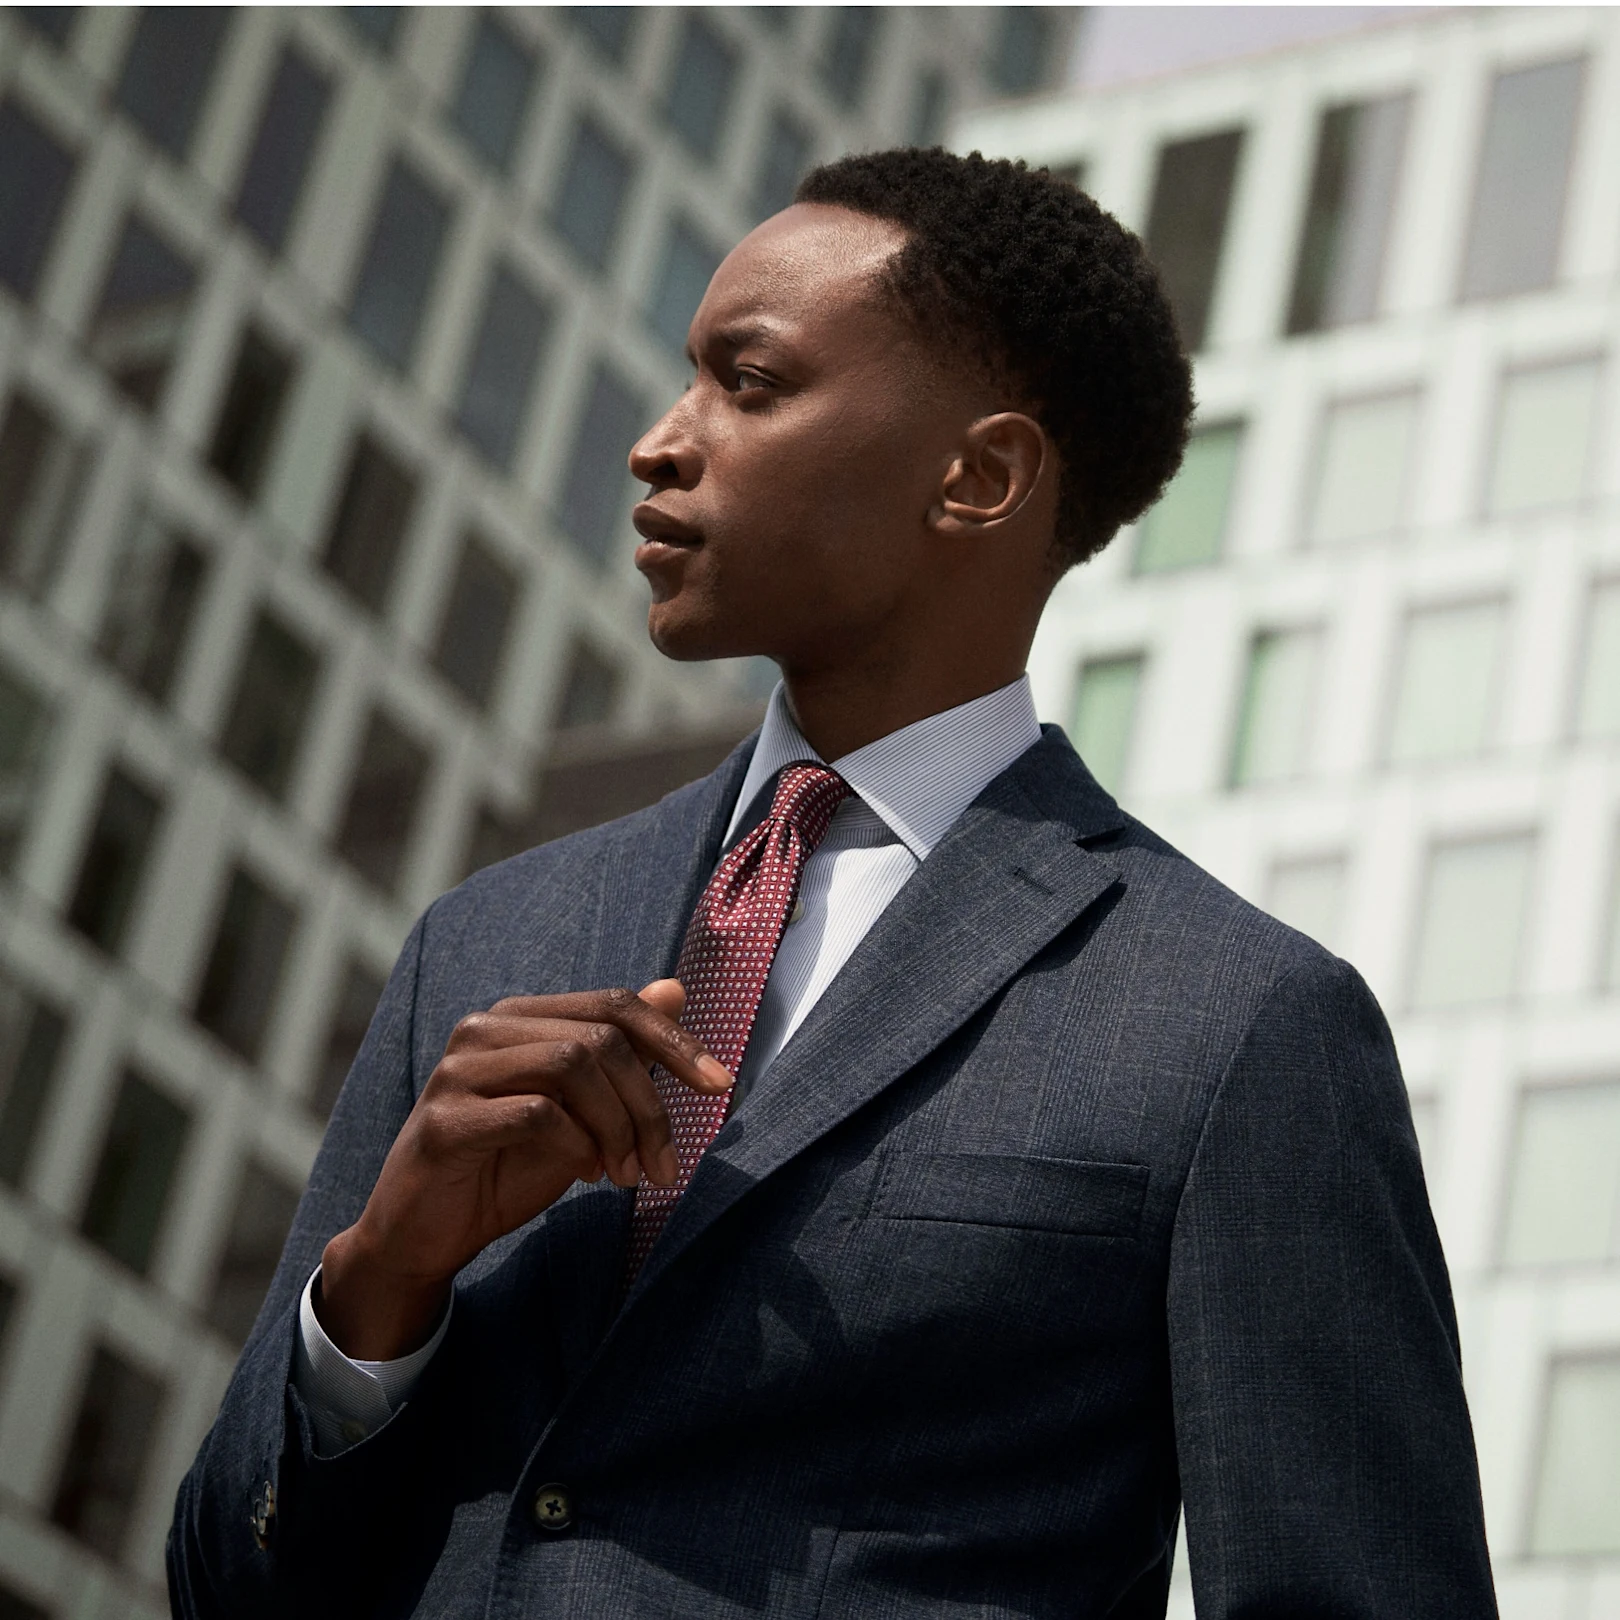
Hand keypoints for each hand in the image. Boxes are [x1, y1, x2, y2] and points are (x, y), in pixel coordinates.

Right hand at [316, 980, 729, 1359]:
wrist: (425, 1237)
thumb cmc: (505, 1168)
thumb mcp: (581, 1112)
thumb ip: (621, 1054)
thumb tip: (676, 988)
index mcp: (521, 1018)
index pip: (616, 1005)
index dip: (675, 1041)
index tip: (720, 1086)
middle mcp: (485, 1028)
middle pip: (601, 1038)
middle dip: (649, 1105)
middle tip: (662, 1164)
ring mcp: (459, 1070)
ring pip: (572, 1065)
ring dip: (617, 1126)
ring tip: (625, 1173)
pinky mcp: (444, 1119)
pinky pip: (535, 1112)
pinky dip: (576, 1145)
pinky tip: (584, 1174)